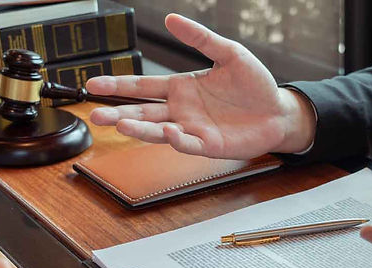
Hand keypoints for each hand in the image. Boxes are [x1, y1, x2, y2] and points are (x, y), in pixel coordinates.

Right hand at [85, 14, 315, 158]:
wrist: (278, 111)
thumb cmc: (254, 84)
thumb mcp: (228, 53)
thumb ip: (200, 38)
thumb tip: (170, 19)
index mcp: (181, 87)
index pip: (143, 85)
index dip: (119, 85)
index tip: (94, 85)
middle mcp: (182, 110)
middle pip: (143, 112)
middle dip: (118, 113)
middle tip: (95, 116)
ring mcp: (193, 129)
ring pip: (159, 131)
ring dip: (140, 129)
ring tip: (120, 125)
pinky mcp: (209, 145)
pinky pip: (189, 144)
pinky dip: (179, 140)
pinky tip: (170, 133)